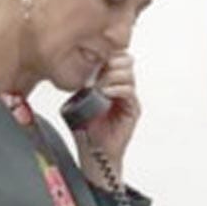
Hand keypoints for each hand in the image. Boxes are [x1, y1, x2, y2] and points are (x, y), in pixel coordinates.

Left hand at [76, 52, 139, 187]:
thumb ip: (82, 84)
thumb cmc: (86, 128)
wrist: (94, 151)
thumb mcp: (79, 100)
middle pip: (125, 61)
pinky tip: (105, 93)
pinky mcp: (133, 110)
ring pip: (128, 74)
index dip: (106, 54)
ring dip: (111, 76)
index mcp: (111, 82)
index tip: (91, 58)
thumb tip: (73, 66)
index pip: (116, 58)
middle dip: (110, 62)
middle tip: (96, 70)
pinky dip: (117, 88)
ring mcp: (129, 99)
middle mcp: (122, 88)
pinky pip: (129, 91)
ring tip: (98, 85)